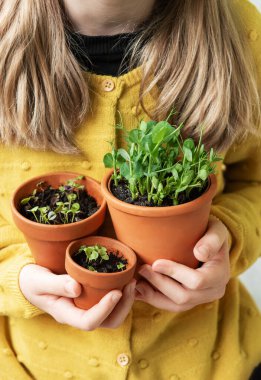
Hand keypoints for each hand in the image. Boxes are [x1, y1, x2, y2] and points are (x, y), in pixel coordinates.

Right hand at [19, 264, 135, 329]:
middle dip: (123, 306)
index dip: (105, 309)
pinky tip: (125, 278)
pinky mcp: (92, 299)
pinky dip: (122, 294)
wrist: (31, 282)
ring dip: (125, 301)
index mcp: (66, 314)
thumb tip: (77, 288)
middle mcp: (79, 314)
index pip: (89, 322)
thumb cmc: (33, 281)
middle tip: (131, 283)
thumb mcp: (39, 280)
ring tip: (131, 280)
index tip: (116, 291)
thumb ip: (57, 284)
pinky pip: (111, 303)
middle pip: (107, 322)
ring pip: (113, 315)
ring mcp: (86, 308)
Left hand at [135, 216, 229, 311]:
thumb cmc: (210, 232)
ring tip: (136, 282)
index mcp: (220, 275)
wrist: (210, 242)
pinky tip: (139, 290)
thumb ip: (212, 239)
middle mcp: (213, 291)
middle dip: (160, 284)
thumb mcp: (216, 230)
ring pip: (175, 306)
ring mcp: (201, 298)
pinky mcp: (189, 300)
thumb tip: (200, 253)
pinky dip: (153, 299)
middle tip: (142, 269)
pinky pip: (170, 306)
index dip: (174, 273)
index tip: (156, 262)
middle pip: (184, 297)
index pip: (197, 281)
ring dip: (154, 295)